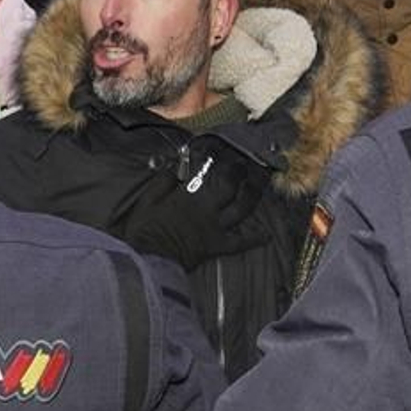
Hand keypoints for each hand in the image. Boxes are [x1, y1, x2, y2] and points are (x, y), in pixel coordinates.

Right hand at [119, 139, 274, 270]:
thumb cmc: (144, 232)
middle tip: (245, 165)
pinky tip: (266, 234)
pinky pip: (240, 242)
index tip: (221, 149)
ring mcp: (214, 227)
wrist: (148, 261)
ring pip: (240, 208)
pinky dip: (254, 238)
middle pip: (229, 185)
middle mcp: (205, 207)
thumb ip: (162, 183)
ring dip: (252, 195)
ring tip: (261, 185)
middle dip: (239, 172)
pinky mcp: (217, 246)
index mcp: (187, 194)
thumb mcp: (147, 202)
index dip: (215, 158)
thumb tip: (174, 168)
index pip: (205, 170)